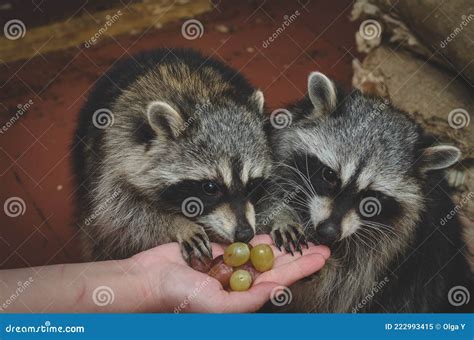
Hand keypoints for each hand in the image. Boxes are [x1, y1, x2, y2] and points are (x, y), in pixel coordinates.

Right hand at [132, 234, 329, 312]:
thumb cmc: (180, 297)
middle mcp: (240, 283)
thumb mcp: (218, 306)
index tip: (320, 259)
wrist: (151, 279)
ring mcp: (230, 268)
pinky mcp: (218, 254)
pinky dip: (258, 242)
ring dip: (283, 248)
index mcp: (243, 298)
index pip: (280, 281)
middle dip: (299, 257)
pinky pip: (243, 246)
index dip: (302, 269)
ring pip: (263, 255)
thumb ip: (248, 300)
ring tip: (303, 241)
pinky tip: (273, 238)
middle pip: (277, 267)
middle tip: (322, 248)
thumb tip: (277, 290)